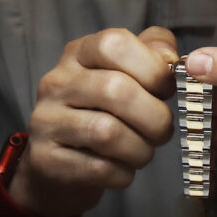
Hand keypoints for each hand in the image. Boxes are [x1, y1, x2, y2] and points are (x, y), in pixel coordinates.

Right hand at [9, 27, 178, 216]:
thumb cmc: (106, 111)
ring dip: (140, 148)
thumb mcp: (128, 72)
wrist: (62, 163)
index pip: (114, 43)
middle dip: (154, 116)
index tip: (167, 89)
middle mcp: (57, 81)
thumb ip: (154, 52)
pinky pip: (97, 168)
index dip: (152, 67)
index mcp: (79, 53)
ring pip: (106, 132)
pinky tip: (124, 169)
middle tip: (163, 130)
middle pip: (115, 89)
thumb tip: (171, 59)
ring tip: (145, 151)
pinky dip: (123, 173)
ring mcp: (46, 120)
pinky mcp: (45, 159)